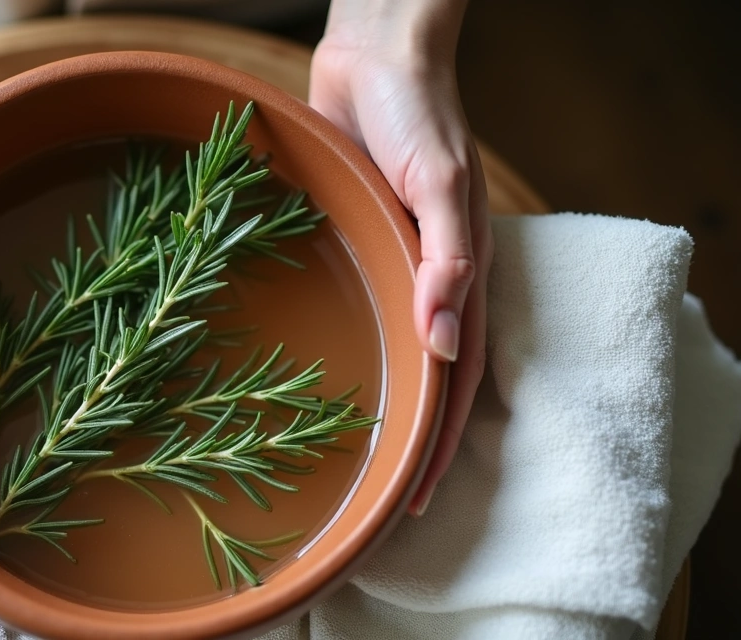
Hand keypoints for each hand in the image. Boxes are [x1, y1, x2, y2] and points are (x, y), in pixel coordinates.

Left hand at [310, 0, 491, 515]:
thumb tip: (449, 342)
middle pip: (423, 380)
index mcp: (462, 273)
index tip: (412, 501)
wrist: (376, 55)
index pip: (455, 379)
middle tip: (375, 500)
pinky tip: (318, 374)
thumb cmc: (418, 113)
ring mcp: (391, 263)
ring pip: (388, 352)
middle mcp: (428, 278)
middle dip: (406, 442)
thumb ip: (450, 258)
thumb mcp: (442, 184)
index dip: (438, 444)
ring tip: (344, 457)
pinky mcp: (357, 242)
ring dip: (375, 403)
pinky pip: (357, 306)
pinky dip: (348, 346)